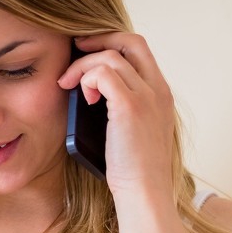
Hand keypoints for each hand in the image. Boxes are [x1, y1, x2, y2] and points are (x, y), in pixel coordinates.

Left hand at [57, 33, 175, 197]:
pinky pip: (103, 72)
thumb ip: (123, 109)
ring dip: (83, 66)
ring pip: (112, 56)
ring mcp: (147, 96)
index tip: (87, 52)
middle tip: (75, 49)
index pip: (140, 50)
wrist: (144, 193)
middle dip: (99, 39)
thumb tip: (92, 94)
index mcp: (161, 95)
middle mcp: (158, 90)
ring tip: (69, 86)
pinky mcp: (130, 106)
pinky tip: (83, 99)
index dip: (112, 43)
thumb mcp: (133, 133)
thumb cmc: (133, 172)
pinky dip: (86, 79)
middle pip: (131, 41)